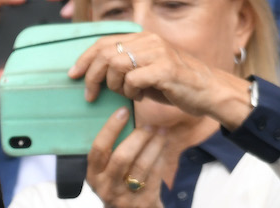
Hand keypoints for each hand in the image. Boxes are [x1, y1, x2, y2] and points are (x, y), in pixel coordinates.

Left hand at [68, 33, 250, 127]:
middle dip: (92, 76)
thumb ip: (124, 68)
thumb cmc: (173, 85)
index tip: (72, 75)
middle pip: (106, 54)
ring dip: (114, 85)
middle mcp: (150, 41)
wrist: (206, 92)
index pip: (105, 42)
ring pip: (117, 66)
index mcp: (143, 39)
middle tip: (90, 95)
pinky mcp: (165, 69)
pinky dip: (131, 92)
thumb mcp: (144, 72)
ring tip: (126, 94)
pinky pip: (133, 80)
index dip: (85, 58)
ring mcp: (158, 53)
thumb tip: (94, 74)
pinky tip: (140, 97)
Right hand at [85, 108, 166, 207]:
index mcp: (93, 178)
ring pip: (142, 165)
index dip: (110, 128)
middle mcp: (106, 188)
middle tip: (149, 124)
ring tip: (162, 131)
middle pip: (122, 156)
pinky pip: (156, 175)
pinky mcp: (144, 204)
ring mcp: (125, 198)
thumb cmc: (118, 195)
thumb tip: (128, 119)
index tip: (123, 111)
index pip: (98, 150)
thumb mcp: (106, 178)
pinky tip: (165, 147)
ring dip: (155, 144)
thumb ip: (111, 156)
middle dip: (138, 136)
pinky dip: (162, 158)